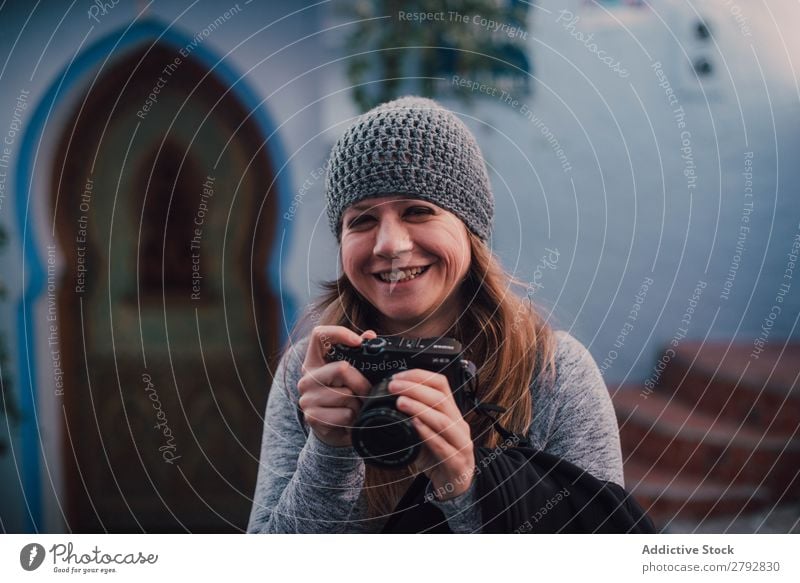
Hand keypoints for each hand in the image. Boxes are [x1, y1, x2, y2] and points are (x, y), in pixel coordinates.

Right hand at [297, 326, 376, 447]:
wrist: (334, 431)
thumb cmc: (344, 397)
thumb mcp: (350, 375)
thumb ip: (359, 353)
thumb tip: (370, 335)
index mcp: (314, 362)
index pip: (318, 335)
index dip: (339, 333)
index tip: (358, 342)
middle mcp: (306, 378)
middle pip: (342, 368)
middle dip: (361, 382)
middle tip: (367, 391)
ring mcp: (307, 398)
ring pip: (346, 395)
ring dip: (358, 403)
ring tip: (355, 407)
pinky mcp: (312, 417)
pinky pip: (345, 414)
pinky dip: (353, 418)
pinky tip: (349, 419)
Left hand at [388, 369, 475, 499]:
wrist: (455, 485)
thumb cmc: (438, 457)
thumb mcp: (425, 433)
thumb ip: (412, 418)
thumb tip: (385, 402)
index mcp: (451, 413)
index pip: (441, 384)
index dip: (419, 376)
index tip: (397, 376)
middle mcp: (459, 425)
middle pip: (441, 399)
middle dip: (415, 389)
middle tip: (393, 386)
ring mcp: (461, 444)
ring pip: (443, 420)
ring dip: (420, 408)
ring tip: (400, 402)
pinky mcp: (457, 463)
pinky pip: (443, 446)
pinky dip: (428, 434)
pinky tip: (414, 425)